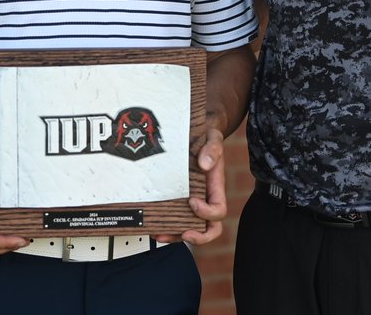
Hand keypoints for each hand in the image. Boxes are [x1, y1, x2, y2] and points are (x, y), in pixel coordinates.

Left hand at [154, 127, 228, 246]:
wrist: (198, 133)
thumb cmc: (207, 138)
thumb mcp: (213, 139)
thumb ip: (212, 149)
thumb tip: (204, 164)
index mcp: (216, 188)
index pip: (218, 211)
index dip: (207, 213)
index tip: (192, 201)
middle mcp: (205, 199)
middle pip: (208, 229)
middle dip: (197, 236)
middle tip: (183, 233)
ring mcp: (192, 201)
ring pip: (189, 227)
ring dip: (175, 235)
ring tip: (158, 234)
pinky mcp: (178, 199)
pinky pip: (175, 218)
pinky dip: (165, 224)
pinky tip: (152, 223)